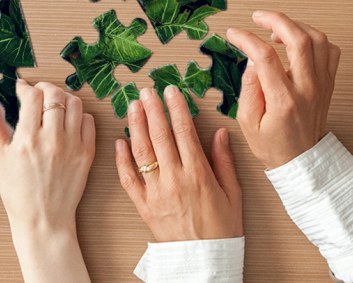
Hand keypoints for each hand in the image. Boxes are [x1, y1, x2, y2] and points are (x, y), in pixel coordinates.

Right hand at [0, 80, 94, 282]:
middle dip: (45, 88)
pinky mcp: (87, 153)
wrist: (42, 219)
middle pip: (55, 94)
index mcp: (27, 139)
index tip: (22, 90)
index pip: (32, 95)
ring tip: (53, 106)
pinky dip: (79, 115)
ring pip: (75, 103)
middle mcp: (52, 139)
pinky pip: (89, 121)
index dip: (26, 87)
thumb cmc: (18, 191)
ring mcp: (73, 146)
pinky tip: (67, 122)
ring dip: (63, 98)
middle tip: (38, 95)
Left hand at [116, 86, 241, 241]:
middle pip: (160, 136)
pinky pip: (128, 180)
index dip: (176, 108)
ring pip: (142, 153)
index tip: (171, 91)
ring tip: (132, 106)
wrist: (204, 262)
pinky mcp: (144, 206)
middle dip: (152, 110)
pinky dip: (121, 160)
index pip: (184, 132)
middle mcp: (175, 180)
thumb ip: (225, 161)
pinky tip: (119, 142)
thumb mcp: (233, 193)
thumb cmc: (222, 229)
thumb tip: (220, 133)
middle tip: (147, 91)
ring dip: (136, 126)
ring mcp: (156, 193)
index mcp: (198, 174)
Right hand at [226, 11, 340, 169]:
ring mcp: (322, 84)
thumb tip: (252, 59)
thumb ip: (248, 88)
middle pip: (298, 39)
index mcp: (284, 100)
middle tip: (258, 17)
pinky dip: (315, 39)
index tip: (234, 34)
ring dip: (296, 26)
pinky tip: (298, 42)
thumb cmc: (272, 145)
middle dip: (276, 20)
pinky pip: (331, 50)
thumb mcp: (247, 123)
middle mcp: (307, 89)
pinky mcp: (329, 83)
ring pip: (318, 40)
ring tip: (276, 30)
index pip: (265, 56)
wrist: (302, 162)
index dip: (246, 39)